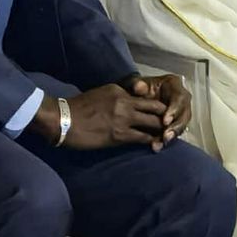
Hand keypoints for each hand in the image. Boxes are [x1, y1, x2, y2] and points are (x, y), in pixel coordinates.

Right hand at [32, 82, 167, 149]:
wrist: (63, 119)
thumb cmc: (77, 108)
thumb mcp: (101, 94)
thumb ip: (117, 97)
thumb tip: (128, 103)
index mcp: (121, 91)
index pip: (146, 97)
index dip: (157, 106)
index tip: (163, 112)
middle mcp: (126, 102)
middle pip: (156, 108)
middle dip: (166, 116)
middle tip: (172, 124)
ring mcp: (124, 118)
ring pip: (153, 123)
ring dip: (162, 130)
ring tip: (168, 136)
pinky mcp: (119, 135)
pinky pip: (142, 137)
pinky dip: (151, 141)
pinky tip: (156, 145)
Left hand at [123, 73, 190, 148]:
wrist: (140, 95)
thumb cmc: (141, 88)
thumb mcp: (138, 83)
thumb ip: (138, 85)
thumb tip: (138, 87)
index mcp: (174, 85)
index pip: (179, 98)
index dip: (174, 110)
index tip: (165, 121)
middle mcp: (181, 98)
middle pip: (184, 113)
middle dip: (176, 126)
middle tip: (166, 136)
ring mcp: (180, 110)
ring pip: (182, 124)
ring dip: (173, 134)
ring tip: (162, 142)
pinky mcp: (176, 121)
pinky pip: (175, 131)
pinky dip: (167, 139)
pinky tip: (158, 146)